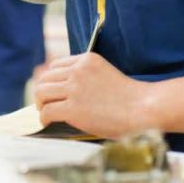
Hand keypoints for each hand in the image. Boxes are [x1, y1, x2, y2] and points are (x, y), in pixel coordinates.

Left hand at [34, 52, 152, 137]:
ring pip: (41, 92)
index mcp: (87, 60)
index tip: (53, 91)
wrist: (142, 108)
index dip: (52, 79)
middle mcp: (78, 70)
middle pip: (45, 78)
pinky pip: (47, 111)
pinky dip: (44, 117)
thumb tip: (66, 90)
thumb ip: (86, 76)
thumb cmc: (129, 97)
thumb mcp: (105, 74)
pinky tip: (48, 122)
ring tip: (45, 112)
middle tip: (45, 103)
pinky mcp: (73, 109)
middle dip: (43, 91)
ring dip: (41, 103)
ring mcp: (74, 89)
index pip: (56, 65)